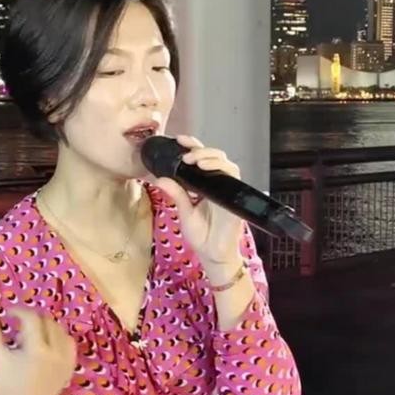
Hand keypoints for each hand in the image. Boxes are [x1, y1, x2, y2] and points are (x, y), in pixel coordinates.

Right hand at [0, 308, 76, 394]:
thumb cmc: (6, 386)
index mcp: (37, 350)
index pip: (31, 318)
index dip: (19, 311)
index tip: (9, 314)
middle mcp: (56, 353)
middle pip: (47, 321)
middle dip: (32, 319)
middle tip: (18, 328)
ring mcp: (66, 361)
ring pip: (60, 330)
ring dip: (46, 327)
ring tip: (30, 339)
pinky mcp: (71, 367)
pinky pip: (70, 343)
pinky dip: (59, 338)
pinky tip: (46, 344)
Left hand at [153, 134, 244, 265]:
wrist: (214, 254)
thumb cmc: (201, 235)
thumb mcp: (184, 212)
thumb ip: (176, 194)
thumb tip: (159, 178)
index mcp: (204, 185)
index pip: (201, 160)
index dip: (192, 147)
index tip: (178, 140)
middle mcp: (218, 184)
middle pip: (214, 156)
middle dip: (199, 149)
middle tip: (184, 151)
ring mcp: (228, 189)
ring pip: (224, 162)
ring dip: (209, 156)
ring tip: (192, 159)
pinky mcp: (235, 196)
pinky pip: (232, 175)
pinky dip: (220, 167)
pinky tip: (206, 168)